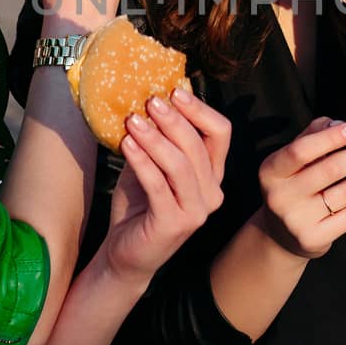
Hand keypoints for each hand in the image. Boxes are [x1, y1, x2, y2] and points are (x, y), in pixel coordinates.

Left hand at [99, 89, 230, 284]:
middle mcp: (212, 193)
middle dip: (173, 119)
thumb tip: (151, 98)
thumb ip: (158, 138)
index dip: (200, 109)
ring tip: (132, 120)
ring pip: (180, 164)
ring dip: (154, 138)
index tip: (174, 91)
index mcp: (212, 175)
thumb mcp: (151, 164)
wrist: (125, 253)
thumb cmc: (139, 205)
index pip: (220, 133)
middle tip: (149, 101)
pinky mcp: (174, 224)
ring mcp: (196, 211)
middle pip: (199, 145)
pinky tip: (126, 144)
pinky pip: (158, 185)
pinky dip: (142, 161)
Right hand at [255, 118, 345, 258]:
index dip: (333, 136)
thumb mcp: (294, 158)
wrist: (281, 234)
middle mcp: (279, 197)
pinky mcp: (313, 239)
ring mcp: (295, 221)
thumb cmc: (294, 184)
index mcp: (270, 171)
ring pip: (345, 193)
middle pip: (330, 169)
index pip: (302, 149)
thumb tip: (340, 123)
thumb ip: (314, 134)